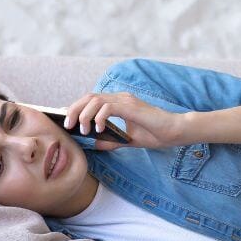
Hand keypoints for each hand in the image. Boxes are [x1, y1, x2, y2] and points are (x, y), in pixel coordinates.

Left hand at [63, 92, 184, 150]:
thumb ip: (111, 140)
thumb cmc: (156, 134)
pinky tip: (98, 129)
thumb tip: (94, 144)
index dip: (76, 107)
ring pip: (95, 100)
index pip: (92, 100)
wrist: (174, 132)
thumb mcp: (128, 140)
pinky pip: (108, 107)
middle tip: (68, 126)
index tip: (66, 120)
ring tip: (83, 130)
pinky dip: (99, 118)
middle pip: (88, 97)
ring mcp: (126, 101)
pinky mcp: (130, 107)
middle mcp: (120, 98)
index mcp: (119, 103)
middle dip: (74, 110)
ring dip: (84, 115)